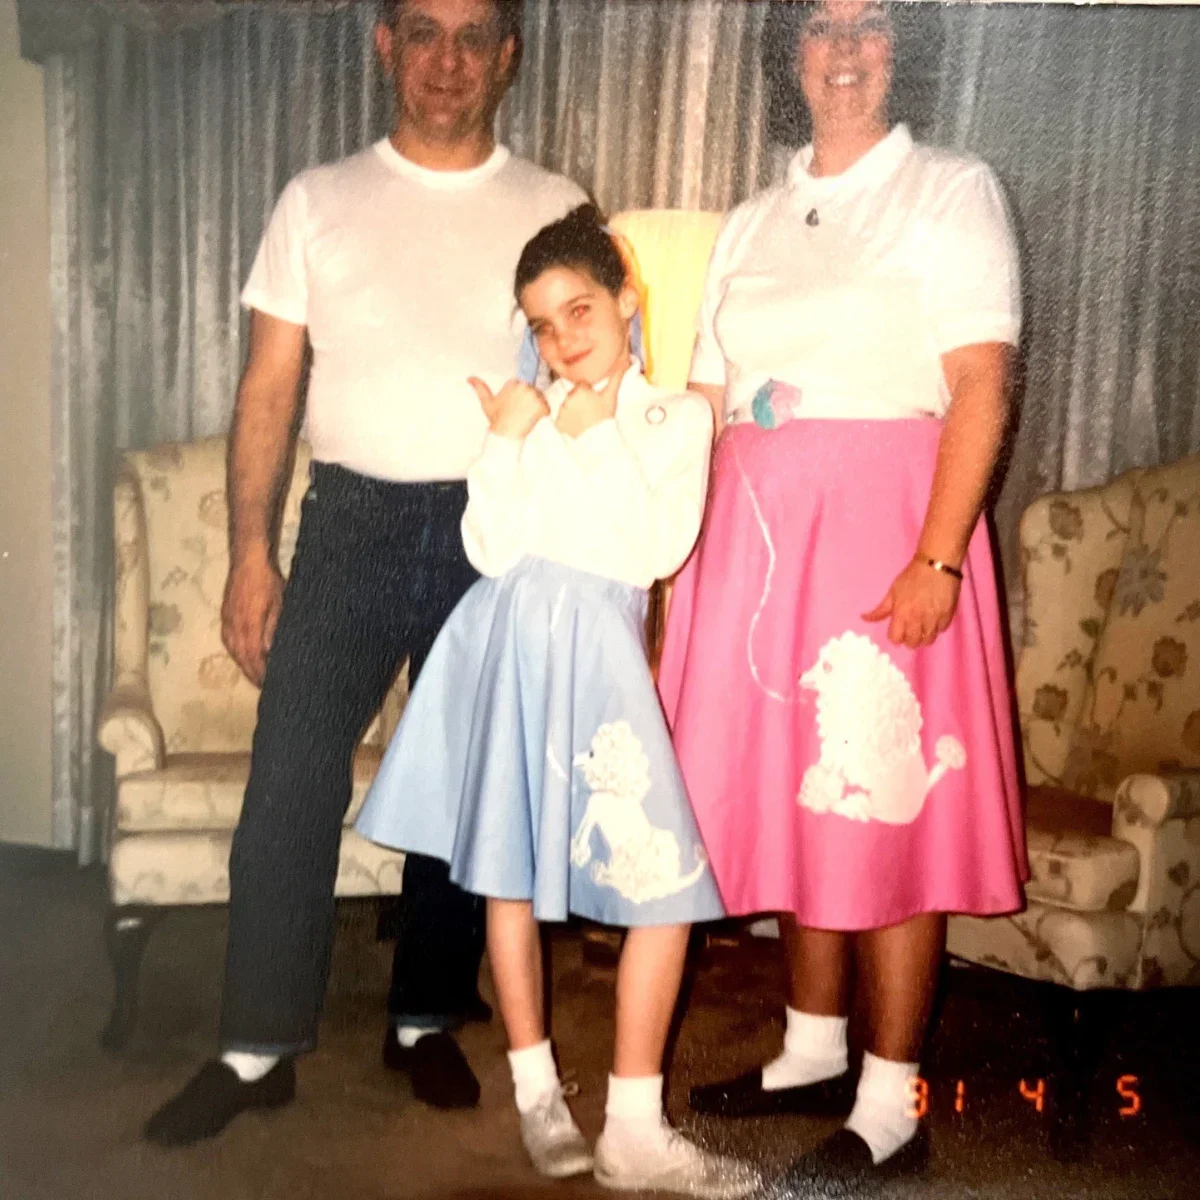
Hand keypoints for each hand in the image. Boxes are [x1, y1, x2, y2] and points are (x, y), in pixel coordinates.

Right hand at [221, 550, 283, 686]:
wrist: (248, 561)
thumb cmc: (269, 582)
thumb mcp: (279, 605)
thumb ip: (273, 629)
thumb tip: (269, 652)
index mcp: (249, 627)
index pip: (253, 658)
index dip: (260, 674)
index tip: (268, 686)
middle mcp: (234, 628)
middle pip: (242, 658)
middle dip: (252, 674)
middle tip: (263, 687)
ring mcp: (227, 622)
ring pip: (234, 651)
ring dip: (243, 665)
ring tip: (253, 676)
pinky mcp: (225, 616)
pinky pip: (228, 641)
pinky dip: (236, 653)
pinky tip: (242, 657)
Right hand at [469, 377, 547, 439]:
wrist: (506, 434)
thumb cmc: (497, 419)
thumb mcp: (487, 402)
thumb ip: (479, 387)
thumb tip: (470, 378)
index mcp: (513, 383)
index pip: (522, 385)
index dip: (518, 396)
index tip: (514, 406)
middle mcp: (524, 386)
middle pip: (532, 390)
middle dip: (528, 400)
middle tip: (519, 412)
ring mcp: (535, 396)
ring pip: (540, 398)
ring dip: (535, 407)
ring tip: (524, 416)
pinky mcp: (543, 406)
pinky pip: (546, 408)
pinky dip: (542, 415)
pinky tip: (531, 420)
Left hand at [555, 373, 620, 438]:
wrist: (598, 440)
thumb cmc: (605, 418)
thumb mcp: (611, 396)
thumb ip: (616, 378)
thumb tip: (624, 363)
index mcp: (580, 389)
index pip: (581, 385)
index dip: (588, 393)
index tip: (594, 401)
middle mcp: (568, 398)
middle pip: (573, 395)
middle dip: (580, 401)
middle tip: (590, 411)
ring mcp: (562, 411)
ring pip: (566, 406)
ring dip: (573, 411)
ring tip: (584, 419)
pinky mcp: (558, 422)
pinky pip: (561, 419)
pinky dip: (566, 422)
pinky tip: (577, 426)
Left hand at [862, 557, 960, 648]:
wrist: (937, 565)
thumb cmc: (912, 577)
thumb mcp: (892, 592)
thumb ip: (880, 610)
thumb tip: (863, 618)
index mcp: (902, 614)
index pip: (896, 639)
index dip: (895, 637)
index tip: (897, 630)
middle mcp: (918, 620)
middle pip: (912, 643)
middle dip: (909, 639)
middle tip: (909, 630)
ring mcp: (934, 620)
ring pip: (928, 641)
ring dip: (923, 637)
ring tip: (921, 627)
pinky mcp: (948, 617)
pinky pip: (940, 631)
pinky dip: (935, 629)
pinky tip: (932, 620)